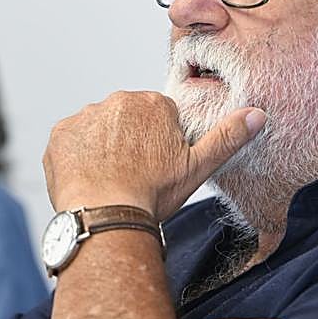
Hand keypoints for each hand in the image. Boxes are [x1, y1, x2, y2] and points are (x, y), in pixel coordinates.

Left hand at [43, 90, 265, 218]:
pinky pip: (72, 141)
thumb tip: (257, 114)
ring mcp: (84, 117)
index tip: (156, 167)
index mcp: (152, 104)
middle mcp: (116, 101)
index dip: (159, 144)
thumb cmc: (150, 195)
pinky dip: (78, 157)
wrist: (105, 216)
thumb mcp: (197, 167)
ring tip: (110, 180)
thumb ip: (227, 137)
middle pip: (127, 119)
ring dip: (103, 148)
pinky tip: (90, 179)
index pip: (158, 117)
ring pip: (98, 129)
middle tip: (134, 175)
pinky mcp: (59, 135)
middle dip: (130, 142)